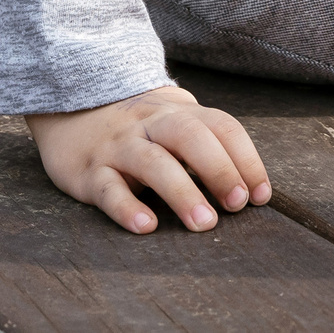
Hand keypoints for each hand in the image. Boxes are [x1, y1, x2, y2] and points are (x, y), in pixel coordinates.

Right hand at [26, 85, 270, 233]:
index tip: (261, 196)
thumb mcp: (175, 121)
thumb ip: (208, 142)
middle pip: (190, 137)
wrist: (72, 107)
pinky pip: (109, 188)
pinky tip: (146, 226)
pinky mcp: (90, 171)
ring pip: (152, 163)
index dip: (246, 159)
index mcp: (179, 113)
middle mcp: (151, 125)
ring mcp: (120, 147)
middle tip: (237, 206)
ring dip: (182, 193)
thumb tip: (252, 187)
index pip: (221, 127)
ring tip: (204, 223)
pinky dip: (128, 208)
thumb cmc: (141, 126)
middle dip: (219, 169)